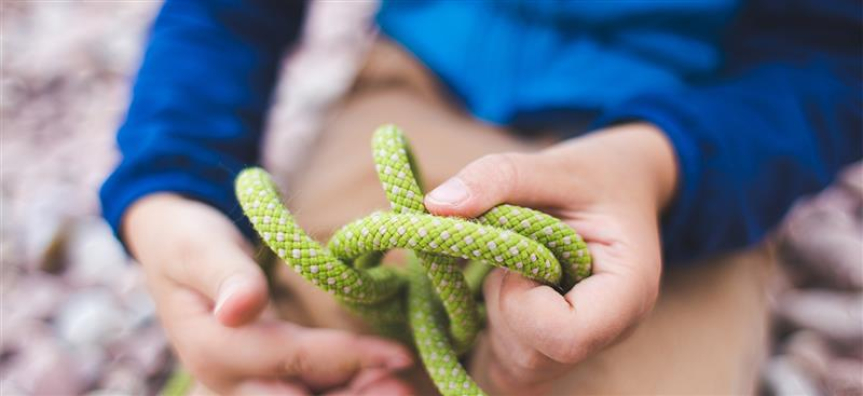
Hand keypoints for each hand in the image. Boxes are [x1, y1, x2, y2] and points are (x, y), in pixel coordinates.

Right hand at [123, 194, 413, 394]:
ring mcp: (243, 386)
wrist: (174, 253)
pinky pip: (305, 395)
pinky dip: (344, 390)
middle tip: (405, 388)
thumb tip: (239, 307)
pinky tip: (380, 380)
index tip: (399, 354)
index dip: (347, 358)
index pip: (290, 359)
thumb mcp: (200, 247)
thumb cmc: (191, 241)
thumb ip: (225, 275)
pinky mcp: (261, 382)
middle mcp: (225, 381)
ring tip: (400, 387)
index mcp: (211, 347)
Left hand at [424, 123, 677, 393]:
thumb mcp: (550, 165)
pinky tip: (513, 288)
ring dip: (497, 313)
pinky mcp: (557, 354)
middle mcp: (612, 333)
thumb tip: (436, 204)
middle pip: (534, 355)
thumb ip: (497, 179)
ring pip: (516, 366)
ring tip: (519, 267)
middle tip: (515, 257)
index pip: (568, 336)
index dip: (523, 300)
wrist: (618, 187)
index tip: (520, 257)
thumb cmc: (592, 176)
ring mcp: (587, 351)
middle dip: (504, 303)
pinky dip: (496, 327)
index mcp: (628, 290)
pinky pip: (510, 368)